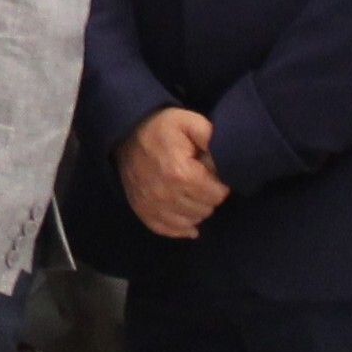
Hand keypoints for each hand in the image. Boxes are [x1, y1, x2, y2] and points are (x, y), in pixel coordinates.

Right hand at [117, 108, 227, 240]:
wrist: (125, 135)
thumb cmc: (161, 128)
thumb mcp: (188, 121)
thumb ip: (210, 136)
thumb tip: (226, 157)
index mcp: (181, 173)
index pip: (217, 195)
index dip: (221, 185)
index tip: (214, 174)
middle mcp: (166, 195)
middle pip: (205, 210)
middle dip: (209, 197)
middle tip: (203, 181)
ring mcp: (153, 206)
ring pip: (191, 222)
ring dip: (197, 210)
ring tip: (193, 192)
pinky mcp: (143, 212)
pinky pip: (169, 230)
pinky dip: (181, 227)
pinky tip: (188, 218)